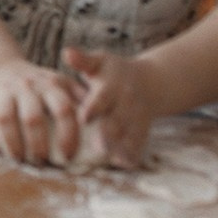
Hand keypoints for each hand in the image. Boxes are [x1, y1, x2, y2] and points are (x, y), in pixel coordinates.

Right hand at [0, 59, 87, 165]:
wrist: (0, 68)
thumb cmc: (38, 84)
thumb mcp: (61, 83)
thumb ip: (81, 99)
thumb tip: (105, 125)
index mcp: (50, 84)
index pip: (63, 110)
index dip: (67, 135)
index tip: (68, 156)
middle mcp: (26, 86)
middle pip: (32, 119)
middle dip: (38, 146)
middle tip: (42, 163)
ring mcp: (2, 92)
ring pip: (6, 121)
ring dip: (13, 146)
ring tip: (20, 160)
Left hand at [66, 47, 155, 168]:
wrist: (149, 82)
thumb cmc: (113, 71)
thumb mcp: (99, 61)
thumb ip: (82, 60)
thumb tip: (67, 52)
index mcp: (112, 86)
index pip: (102, 98)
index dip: (94, 107)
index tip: (84, 118)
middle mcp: (126, 103)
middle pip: (117, 121)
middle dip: (109, 135)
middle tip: (98, 149)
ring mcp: (137, 118)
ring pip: (130, 135)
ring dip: (122, 148)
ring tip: (111, 161)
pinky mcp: (143, 130)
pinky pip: (139, 143)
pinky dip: (133, 154)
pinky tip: (123, 164)